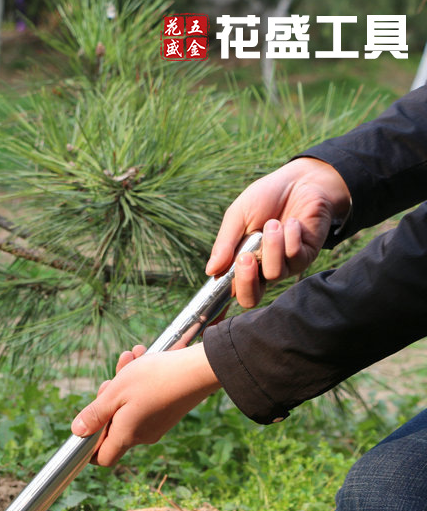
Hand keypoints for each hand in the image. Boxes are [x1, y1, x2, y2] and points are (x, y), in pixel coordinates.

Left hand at [71, 343, 219, 465]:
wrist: (199, 370)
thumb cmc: (153, 379)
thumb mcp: (115, 393)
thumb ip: (94, 414)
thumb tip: (77, 432)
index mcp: (126, 435)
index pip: (102, 458)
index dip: (89, 446)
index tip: (87, 424)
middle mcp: (142, 435)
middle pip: (113, 425)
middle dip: (107, 399)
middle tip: (111, 378)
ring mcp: (157, 424)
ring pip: (128, 407)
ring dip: (123, 383)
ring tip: (130, 357)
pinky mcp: (168, 412)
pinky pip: (145, 401)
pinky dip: (139, 382)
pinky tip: (143, 358)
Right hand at [206, 157, 350, 306]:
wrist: (301, 180)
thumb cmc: (266, 197)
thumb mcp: (237, 216)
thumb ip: (225, 244)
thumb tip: (210, 272)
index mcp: (240, 264)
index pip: (227, 294)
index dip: (216, 314)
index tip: (205, 329)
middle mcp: (261, 271)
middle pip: (249, 299)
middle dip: (246, 280)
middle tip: (245, 257)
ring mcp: (284, 266)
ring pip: (274, 275)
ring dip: (272, 248)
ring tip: (274, 224)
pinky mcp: (305, 257)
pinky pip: (294, 259)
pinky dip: (290, 238)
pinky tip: (292, 223)